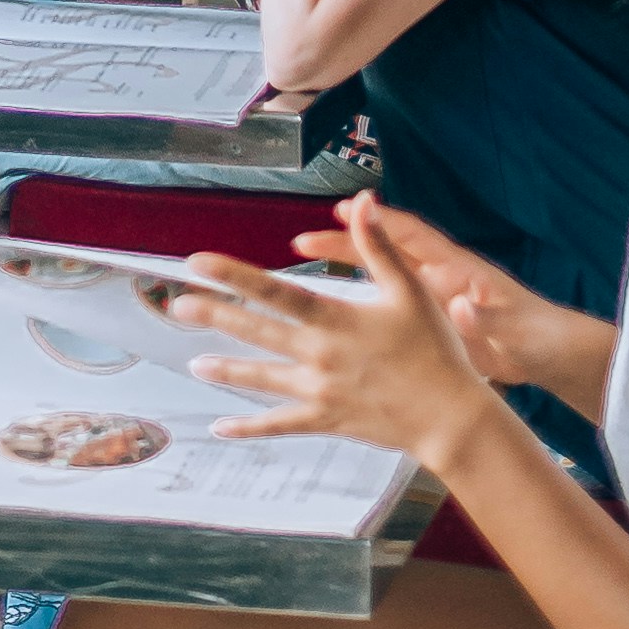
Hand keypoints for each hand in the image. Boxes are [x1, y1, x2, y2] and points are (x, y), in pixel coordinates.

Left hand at [172, 203, 490, 474]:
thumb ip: (379, 245)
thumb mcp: (410, 290)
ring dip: (226, 369)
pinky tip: (222, 427)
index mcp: (336, 320)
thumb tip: (363, 200)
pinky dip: (250, 427)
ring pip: (263, 379)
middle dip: (215, 317)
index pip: (275, 293)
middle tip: (177, 306)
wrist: (451, 418)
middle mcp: (320, 356)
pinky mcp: (327, 419)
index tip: (198, 264)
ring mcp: (320, 391)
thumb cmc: (435, 351)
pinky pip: (281, 425)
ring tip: (193, 364)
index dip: (233, 276)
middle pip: (257, 332)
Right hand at [289, 205, 587, 398]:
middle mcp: (441, 279)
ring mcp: (434, 302)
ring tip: (305, 276)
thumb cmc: (540, 337)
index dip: (378, 222)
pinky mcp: (432, 327)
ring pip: (380, 281)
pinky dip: (363, 310)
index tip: (344, 210)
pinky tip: (336, 322)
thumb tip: (463, 308)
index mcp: (460, 271)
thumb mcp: (517, 331)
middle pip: (385, 253)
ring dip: (346, 274)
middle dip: (346, 244)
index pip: (413, 236)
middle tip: (304, 241)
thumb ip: (489, 319)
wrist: (554, 358)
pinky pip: (389, 311)